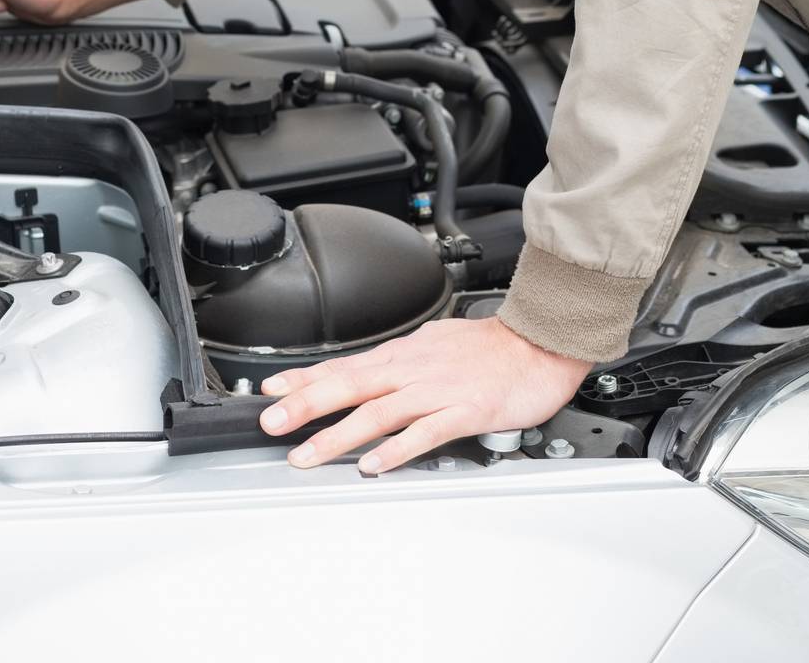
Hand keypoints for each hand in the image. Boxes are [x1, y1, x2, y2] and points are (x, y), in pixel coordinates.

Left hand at [258, 315, 592, 472]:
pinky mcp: (464, 411)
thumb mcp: (432, 345)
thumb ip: (398, 365)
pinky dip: (396, 449)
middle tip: (272, 421)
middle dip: (306, 404)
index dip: (304, 378)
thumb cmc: (488, 349)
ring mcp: (437, 390)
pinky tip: (374, 465)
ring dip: (339, 434)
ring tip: (307, 454)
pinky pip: (424, 432)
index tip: (270, 390)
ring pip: (378, 412)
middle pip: (350, 385)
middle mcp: (412, 369)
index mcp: (403, 355)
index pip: (343, 366)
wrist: (538, 344)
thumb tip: (366, 375)